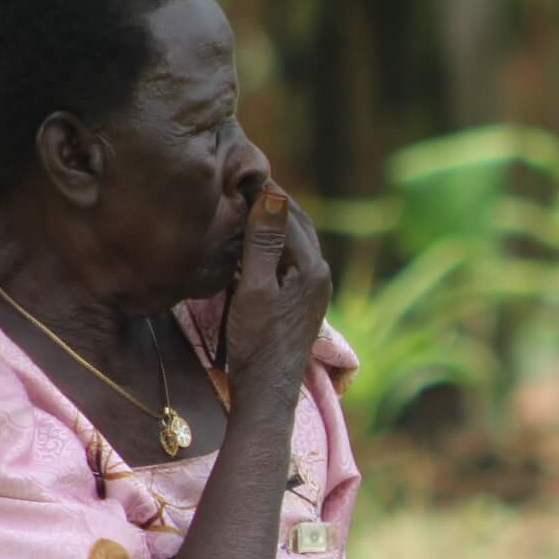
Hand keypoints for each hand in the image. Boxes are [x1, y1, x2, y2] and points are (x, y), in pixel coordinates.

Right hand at [225, 186, 329, 399]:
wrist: (266, 388)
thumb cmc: (256, 341)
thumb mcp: (253, 287)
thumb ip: (263, 241)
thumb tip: (272, 195)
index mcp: (312, 266)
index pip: (286, 212)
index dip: (262, 190)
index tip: (237, 170)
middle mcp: (321, 272)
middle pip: (297, 222)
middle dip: (271, 200)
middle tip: (241, 179)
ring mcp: (315, 287)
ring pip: (295, 239)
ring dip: (273, 220)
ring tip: (244, 202)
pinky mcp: (305, 299)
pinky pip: (291, 257)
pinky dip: (274, 242)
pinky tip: (252, 239)